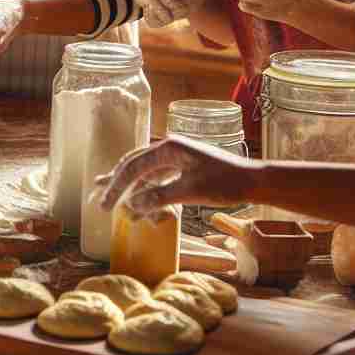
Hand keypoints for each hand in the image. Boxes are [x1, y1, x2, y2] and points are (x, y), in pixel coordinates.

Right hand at [91, 134, 259, 213]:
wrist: (255, 181)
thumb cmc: (226, 183)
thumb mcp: (191, 191)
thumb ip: (159, 197)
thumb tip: (130, 205)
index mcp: (169, 148)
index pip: (133, 167)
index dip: (116, 187)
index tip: (105, 206)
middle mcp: (169, 148)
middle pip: (133, 164)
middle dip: (115, 183)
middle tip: (99, 200)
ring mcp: (176, 156)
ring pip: (143, 170)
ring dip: (127, 185)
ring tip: (106, 193)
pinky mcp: (183, 166)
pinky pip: (156, 176)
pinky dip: (144, 188)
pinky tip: (136, 196)